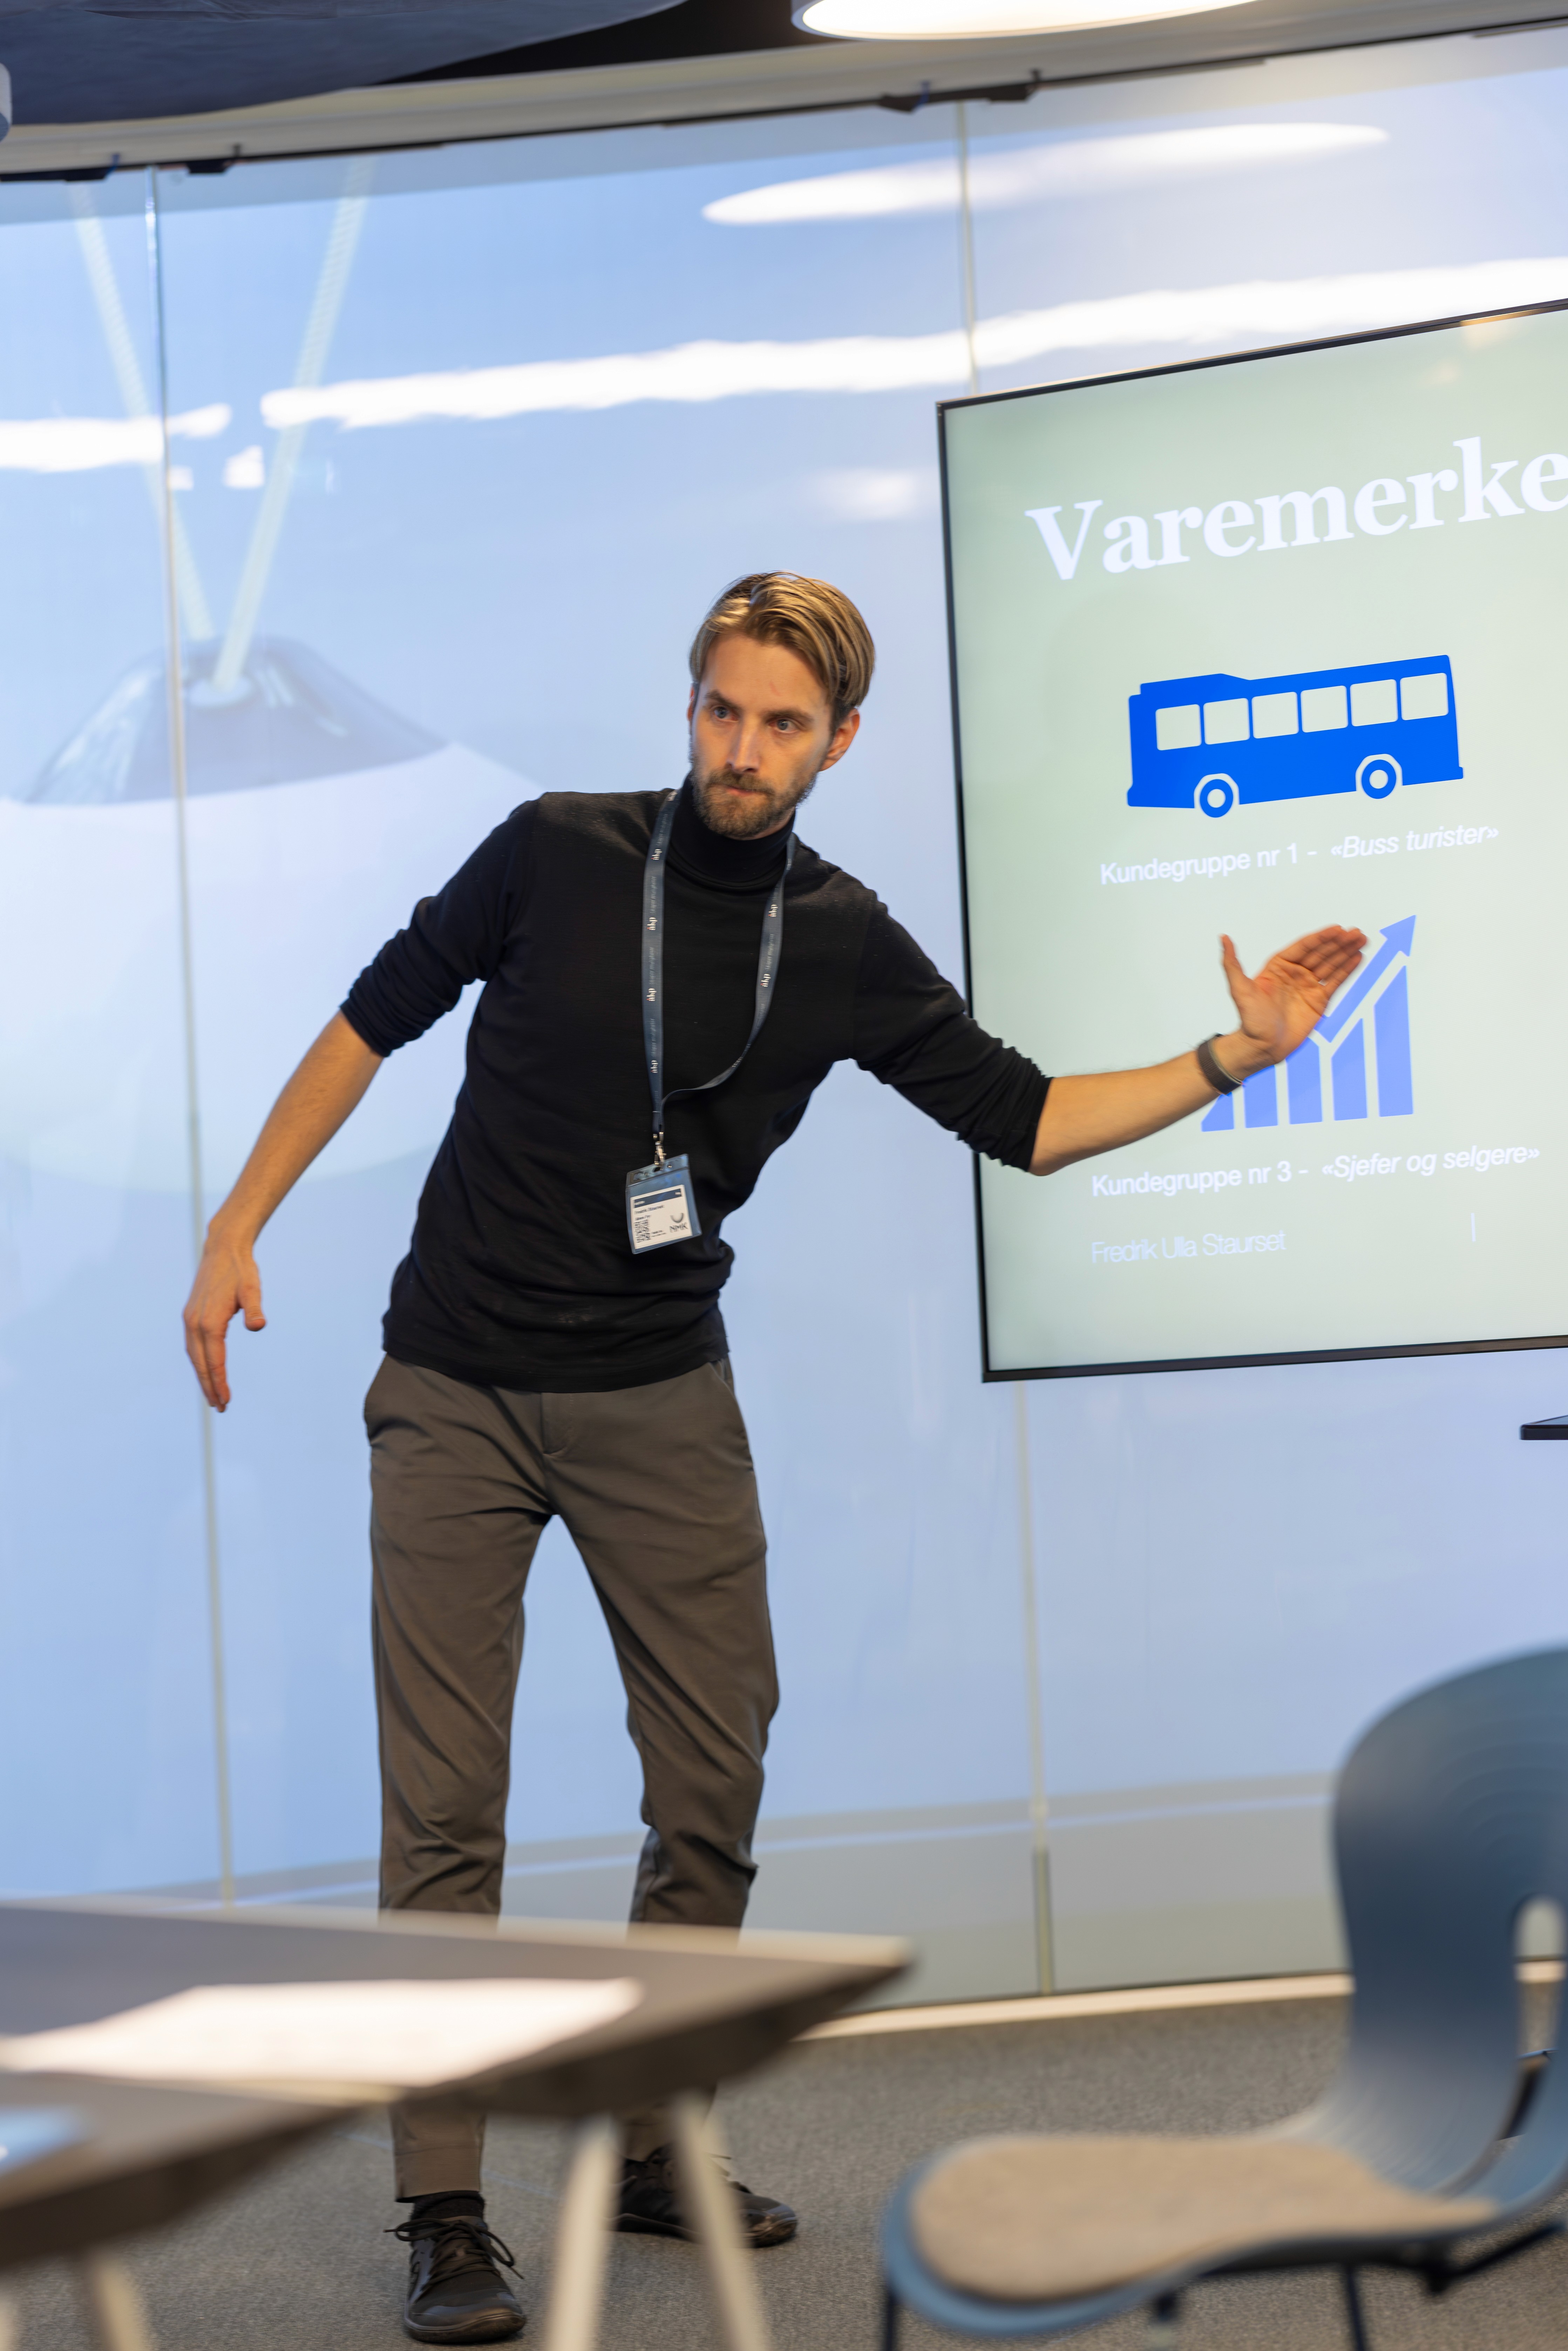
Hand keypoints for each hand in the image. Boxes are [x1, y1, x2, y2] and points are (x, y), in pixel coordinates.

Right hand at [183, 1224, 265, 1411]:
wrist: (222, 1249)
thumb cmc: (241, 1270)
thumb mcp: (252, 1288)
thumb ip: (254, 1308)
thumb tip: (258, 1326)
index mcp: (209, 1322)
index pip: (214, 1361)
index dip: (220, 1383)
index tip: (226, 1401)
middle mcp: (194, 1324)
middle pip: (201, 1364)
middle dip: (209, 1387)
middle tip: (220, 1408)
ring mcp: (190, 1320)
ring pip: (194, 1357)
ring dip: (203, 1377)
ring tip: (212, 1395)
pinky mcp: (190, 1315)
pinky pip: (193, 1346)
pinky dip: (199, 1362)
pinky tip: (206, 1369)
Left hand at [1220, 925, 1366, 1073]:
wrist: (1262, 1047)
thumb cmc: (1250, 1020)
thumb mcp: (1239, 989)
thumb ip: (1232, 964)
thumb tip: (1223, 938)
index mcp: (1279, 966)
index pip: (1304, 947)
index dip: (1321, 937)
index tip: (1337, 929)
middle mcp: (1295, 973)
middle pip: (1321, 953)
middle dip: (1339, 943)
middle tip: (1356, 933)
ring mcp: (1308, 986)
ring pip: (1331, 965)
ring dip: (1346, 952)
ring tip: (1361, 939)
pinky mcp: (1319, 1001)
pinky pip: (1336, 982)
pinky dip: (1347, 970)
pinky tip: (1358, 957)